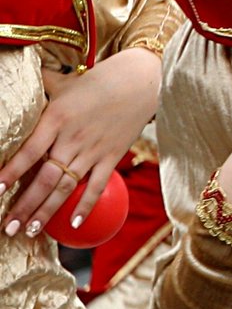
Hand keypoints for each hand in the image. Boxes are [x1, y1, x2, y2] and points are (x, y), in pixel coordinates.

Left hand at [1, 47, 160, 236]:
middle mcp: (73, 138)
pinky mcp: (112, 156)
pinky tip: (74, 224)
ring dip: (47, 211)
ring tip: (31, 231)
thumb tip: (18, 78)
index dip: (11, 173)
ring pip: (66, 187)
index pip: (29, 152)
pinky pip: (97, 185)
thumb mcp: (63, 81)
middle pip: (45, 178)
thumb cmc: (98, 80)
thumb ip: (38, 85)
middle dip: (25, 205)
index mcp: (57, 119)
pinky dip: (86, 205)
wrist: (142, 81)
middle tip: (9, 227)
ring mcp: (93, 150)